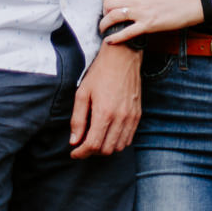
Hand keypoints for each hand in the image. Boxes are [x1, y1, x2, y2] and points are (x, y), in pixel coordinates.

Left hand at [69, 42, 141, 157]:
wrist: (123, 57)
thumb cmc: (100, 73)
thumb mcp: (82, 93)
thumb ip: (77, 120)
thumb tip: (74, 141)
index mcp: (104, 113)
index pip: (93, 145)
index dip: (81, 153)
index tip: (74, 152)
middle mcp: (120, 118)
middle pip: (106, 150)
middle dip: (92, 152)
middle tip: (83, 145)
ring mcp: (131, 117)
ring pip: (118, 147)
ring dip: (105, 148)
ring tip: (95, 139)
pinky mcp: (137, 114)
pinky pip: (129, 138)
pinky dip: (118, 142)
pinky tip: (108, 134)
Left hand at [99, 0, 204, 44]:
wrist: (190, 3)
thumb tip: (129, 1)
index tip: (107, 7)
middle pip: (108, 3)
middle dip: (103, 13)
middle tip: (107, 19)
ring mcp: (141, 12)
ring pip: (113, 16)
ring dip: (104, 25)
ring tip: (104, 30)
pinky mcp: (148, 25)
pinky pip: (126, 32)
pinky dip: (115, 38)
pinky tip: (110, 41)